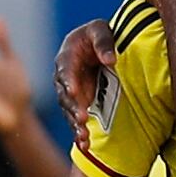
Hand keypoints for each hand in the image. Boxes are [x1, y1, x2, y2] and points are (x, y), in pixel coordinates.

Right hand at [54, 17, 116, 140]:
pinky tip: (85, 146)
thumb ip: (104, 42)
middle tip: (83, 118)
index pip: (65, 71)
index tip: (74, 93)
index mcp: (66, 57)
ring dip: (76, 124)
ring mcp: (69, 93)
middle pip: (66, 96)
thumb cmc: (96, 35)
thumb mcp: (100, 29)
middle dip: (74, 108)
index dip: (69, 82)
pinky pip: (76, 120)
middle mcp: (64, 77)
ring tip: (84, 138)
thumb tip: (111, 60)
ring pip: (70, 111)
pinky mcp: (77, 104)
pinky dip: (80, 132)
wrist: (93, 45)